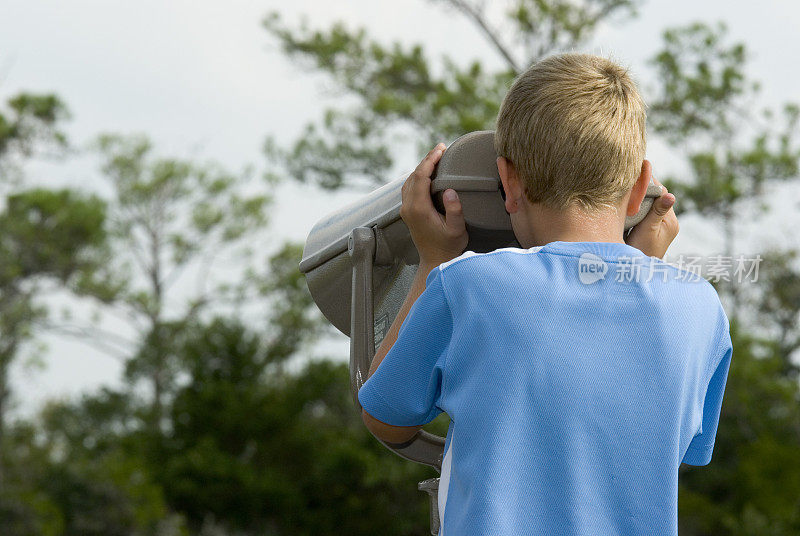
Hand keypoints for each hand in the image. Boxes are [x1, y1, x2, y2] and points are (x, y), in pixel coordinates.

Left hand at [400, 143, 467, 266]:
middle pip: (413, 176)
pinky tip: (428, 173)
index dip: (430, 161)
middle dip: (427, 160)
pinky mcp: (408, 212)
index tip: (441, 149)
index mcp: (419, 209)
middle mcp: (408, 208)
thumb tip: (449, 191)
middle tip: (441, 148)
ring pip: (409, 181)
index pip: (421, 177)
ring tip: (436, 157)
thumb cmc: (448, 247)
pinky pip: (409, 188)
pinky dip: (418, 176)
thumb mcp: (457, 230)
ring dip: (421, 167)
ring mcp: (406, 210)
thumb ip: (454, 211)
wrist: (435, 262)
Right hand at [625, 176, 678, 258]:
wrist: (635, 272)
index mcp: (670, 220)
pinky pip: (645, 212)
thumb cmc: (641, 253)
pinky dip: (636, 207)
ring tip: (624, 193)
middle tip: (625, 183)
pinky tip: (626, 205)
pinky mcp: (650, 229)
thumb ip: (657, 212)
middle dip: (642, 190)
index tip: (633, 176)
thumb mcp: (648, 231)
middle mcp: (667, 221)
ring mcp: (659, 225)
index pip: (661, 193)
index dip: (648, 183)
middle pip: (656, 197)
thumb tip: (671, 195)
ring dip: (638, 199)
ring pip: (649, 204)